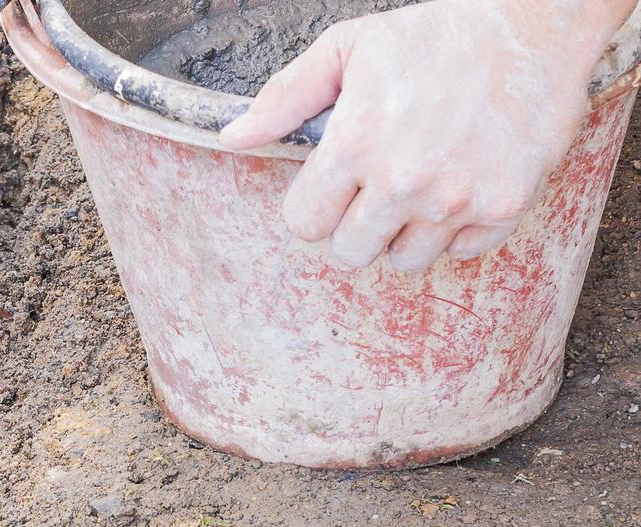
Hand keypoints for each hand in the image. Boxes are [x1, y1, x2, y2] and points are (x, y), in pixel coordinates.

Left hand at [219, 0, 628, 271]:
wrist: (535, 22)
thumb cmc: (435, 34)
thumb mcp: (348, 49)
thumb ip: (285, 98)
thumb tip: (233, 137)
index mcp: (355, 145)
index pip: (303, 223)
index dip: (315, 204)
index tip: (335, 184)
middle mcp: (403, 181)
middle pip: (349, 253)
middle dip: (355, 224)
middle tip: (378, 185)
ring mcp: (456, 199)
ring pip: (404, 261)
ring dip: (404, 232)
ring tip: (420, 184)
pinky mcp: (504, 206)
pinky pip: (460, 252)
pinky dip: (458, 229)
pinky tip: (461, 184)